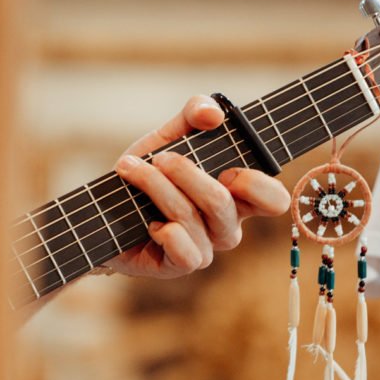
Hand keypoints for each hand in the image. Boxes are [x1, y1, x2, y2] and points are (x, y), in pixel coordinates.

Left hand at [108, 94, 289, 277]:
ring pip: (190, 218)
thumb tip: (213, 114)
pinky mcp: (177, 266)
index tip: (226, 168)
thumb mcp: (171, 134)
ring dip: (157, 187)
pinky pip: (183, 251)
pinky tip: (148, 221)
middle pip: (222, 203)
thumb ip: (195, 113)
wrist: (106, 208)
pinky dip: (164, 231)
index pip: (274, 200)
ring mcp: (204, 248)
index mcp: (238, 196)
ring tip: (132, 169)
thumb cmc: (150, 172)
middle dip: (186, 173)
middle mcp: (226, 225)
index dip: (256, 185)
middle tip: (161, 157)